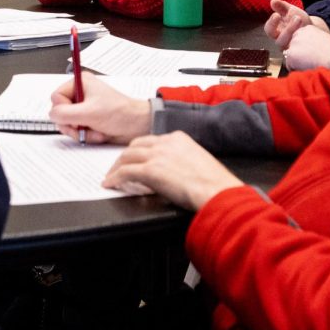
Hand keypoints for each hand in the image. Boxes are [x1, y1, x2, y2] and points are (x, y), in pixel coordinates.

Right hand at [49, 73, 151, 144]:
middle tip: (83, 127)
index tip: (76, 116)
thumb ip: (65, 114)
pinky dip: (86, 135)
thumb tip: (52, 115)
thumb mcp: (89, 113)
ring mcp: (84, 108)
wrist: (138, 125)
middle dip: (73, 124)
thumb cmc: (120, 113)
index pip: (56, 97)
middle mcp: (81, 94)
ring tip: (95, 131)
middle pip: (60, 112)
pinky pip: (77, 130)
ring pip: (67, 124)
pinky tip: (98, 134)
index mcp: (80, 83)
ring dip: (80, 132)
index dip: (63, 110)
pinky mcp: (88, 120)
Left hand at [103, 131, 243, 209]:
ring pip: (127, 157)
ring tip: (111, 176)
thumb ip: (181, 161)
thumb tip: (171, 172)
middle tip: (118, 167)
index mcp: (178, 138)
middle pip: (135, 146)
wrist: (218, 191)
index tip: (134, 158)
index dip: (139, 150)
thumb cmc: (214, 184)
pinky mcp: (151, 170)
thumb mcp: (197, 162)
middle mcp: (166, 143)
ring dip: (116, 167)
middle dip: (124, 157)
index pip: (150, 141)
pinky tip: (110, 184)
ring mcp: (157, 155)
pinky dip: (114, 178)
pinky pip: (125, 172)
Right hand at [264, 0, 311, 47]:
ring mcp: (290, 48)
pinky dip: (303, 41)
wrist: (312, 28)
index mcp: (276, 31)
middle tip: (297, 17)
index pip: (269, 29)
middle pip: (279, 40)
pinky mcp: (298, 52)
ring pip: (290, 45)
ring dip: (297, 33)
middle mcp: (281, 41)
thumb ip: (281, 6)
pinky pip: (298, 51)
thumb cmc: (298, 19)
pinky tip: (307, 32)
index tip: (277, 15)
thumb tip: (273, 1)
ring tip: (303, 21)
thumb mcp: (290, 10)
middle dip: (288, 29)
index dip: (272, 23)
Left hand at [284, 24, 329, 70]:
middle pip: (292, 47)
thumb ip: (312, 41)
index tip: (314, 53)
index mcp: (307, 28)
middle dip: (299, 55)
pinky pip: (290, 66)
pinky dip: (297, 69)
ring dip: (298, 62)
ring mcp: (293, 43)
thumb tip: (305, 49)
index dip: (305, 50)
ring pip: (290, 57)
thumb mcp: (323, 39)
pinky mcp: (291, 54)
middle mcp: (298, 33)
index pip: (299, 40)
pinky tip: (308, 66)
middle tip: (313, 59)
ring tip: (312, 62)